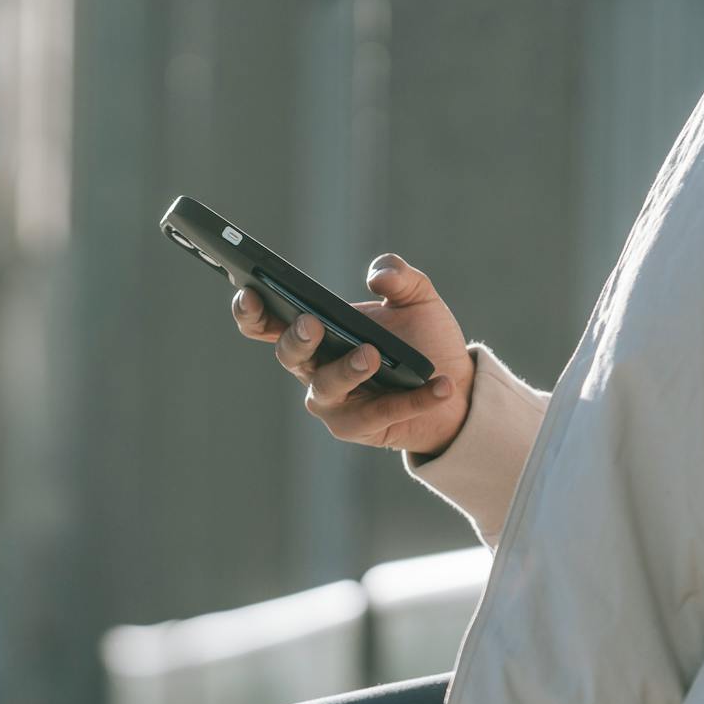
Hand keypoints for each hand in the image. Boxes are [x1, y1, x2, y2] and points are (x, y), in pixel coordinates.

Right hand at [231, 254, 474, 456]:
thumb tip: (377, 276)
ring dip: (347, 370)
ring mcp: (331, 401)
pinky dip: (411, 400)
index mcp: (314, 332)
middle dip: (297, 339)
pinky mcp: (356, 427)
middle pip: (289, 355)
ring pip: (326, 387)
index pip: (268, 323)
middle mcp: (313, 368)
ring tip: (373, 354)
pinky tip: (439, 384)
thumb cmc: (422, 340)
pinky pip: (379, 413)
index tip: (250, 292)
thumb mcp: (416, 298)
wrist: (454, 385)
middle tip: (312, 323)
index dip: (250, 311)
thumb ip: (400, 276)